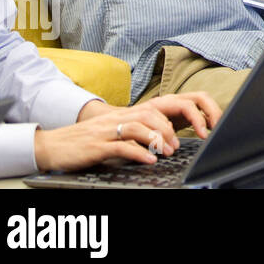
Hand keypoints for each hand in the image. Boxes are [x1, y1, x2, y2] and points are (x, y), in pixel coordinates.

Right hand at [36, 92, 220, 171]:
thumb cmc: (91, 141)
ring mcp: (110, 129)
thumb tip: (174, 138)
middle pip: (157, 110)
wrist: (54, 145)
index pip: (170, 102)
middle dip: (177, 125)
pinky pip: (121, 146)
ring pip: (140, 125)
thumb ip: (145, 132)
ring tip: (170, 151)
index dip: (193, 111)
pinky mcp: (97, 145)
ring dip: (159, 138)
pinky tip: (149, 160)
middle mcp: (123, 116)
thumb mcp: (122, 132)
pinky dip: (138, 152)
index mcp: (133, 113)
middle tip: (190, 141)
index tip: (209, 126)